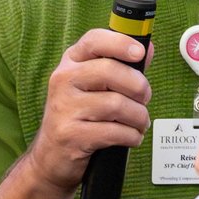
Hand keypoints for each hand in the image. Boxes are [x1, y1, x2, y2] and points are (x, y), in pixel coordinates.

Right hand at [24, 28, 151, 192]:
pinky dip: (131, 136)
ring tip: (138, 123)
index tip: (139, 53)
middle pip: (110, 71)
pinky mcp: (70, 134)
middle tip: (144, 100)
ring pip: (116, 104)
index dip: (120, 43)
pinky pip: (114, 132)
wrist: (51, 157)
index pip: (94, 41)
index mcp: (70, 63)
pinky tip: (130, 138)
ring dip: (138, 117)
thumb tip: (147, 48)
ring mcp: (64, 108)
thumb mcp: (95, 87)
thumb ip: (121, 67)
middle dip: (139, 87)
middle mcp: (63, 80)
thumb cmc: (80, 117)